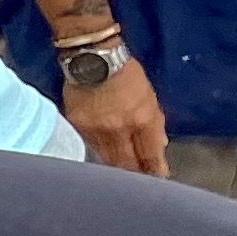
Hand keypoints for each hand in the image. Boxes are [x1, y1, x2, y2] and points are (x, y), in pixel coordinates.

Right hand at [62, 51, 167, 176]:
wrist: (93, 58)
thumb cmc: (126, 73)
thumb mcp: (149, 96)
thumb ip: (154, 123)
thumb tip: (159, 145)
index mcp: (142, 120)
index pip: (150, 155)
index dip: (155, 170)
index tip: (157, 177)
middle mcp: (119, 128)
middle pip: (126, 163)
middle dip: (134, 172)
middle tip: (138, 177)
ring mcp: (96, 128)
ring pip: (106, 157)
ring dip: (115, 163)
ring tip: (121, 169)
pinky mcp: (78, 125)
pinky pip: (90, 144)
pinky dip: (99, 148)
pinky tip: (102, 148)